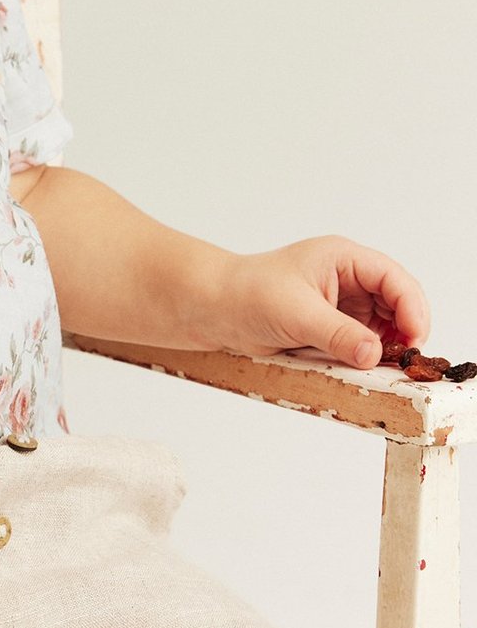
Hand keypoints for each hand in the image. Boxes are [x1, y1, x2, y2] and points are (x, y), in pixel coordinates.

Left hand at [213, 235, 429, 369]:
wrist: (212, 308)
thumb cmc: (247, 295)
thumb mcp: (297, 314)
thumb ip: (338, 334)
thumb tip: (374, 354)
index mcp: (343, 259)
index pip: (394, 278)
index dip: (411, 308)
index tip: (415, 340)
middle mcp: (348, 278)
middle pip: (396, 303)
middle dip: (404, 331)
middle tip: (404, 362)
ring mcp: (341, 303)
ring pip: (381, 326)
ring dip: (385, 347)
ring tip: (382, 369)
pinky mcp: (331, 326)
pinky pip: (360, 342)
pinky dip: (365, 356)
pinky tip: (362, 369)